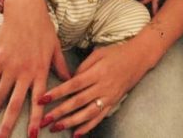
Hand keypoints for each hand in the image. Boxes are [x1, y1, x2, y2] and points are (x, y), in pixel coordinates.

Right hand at [0, 0, 70, 137]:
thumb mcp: (55, 46)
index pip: (38, 100)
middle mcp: (25, 72)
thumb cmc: (43, 27)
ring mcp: (10, 67)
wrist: (25, 10)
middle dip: (8, 125)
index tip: (32, 135)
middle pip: (15, 104)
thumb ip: (60, 65)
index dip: (35, 118)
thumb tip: (69, 79)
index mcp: (41, 70)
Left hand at [37, 38, 153, 135]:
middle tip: (44, 120)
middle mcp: (103, 86)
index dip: (58, 92)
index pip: (74, 84)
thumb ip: (84, 66)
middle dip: (59, 112)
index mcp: (98, 71)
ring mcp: (109, 96)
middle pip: (78, 101)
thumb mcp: (99, 53)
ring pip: (87, 113)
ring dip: (70, 122)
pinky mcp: (114, 103)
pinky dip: (87, 127)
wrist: (139, 57)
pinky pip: (99, 117)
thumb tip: (69, 80)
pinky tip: (76, 134)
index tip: (43, 98)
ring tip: (56, 128)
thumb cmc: (117, 52)